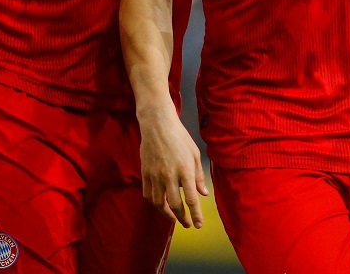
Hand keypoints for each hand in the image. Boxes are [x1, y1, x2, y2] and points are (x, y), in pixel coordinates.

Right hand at [138, 111, 208, 228]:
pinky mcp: (145, 172)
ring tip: (174, 217)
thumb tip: (204, 193)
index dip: (195, 215)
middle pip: (175, 205)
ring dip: (167, 213)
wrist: (157, 124)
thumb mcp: (194, 154)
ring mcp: (155, 174)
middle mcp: (169, 175)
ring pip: (159, 203)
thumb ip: (199, 175)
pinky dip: (154, 203)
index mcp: (185, 170)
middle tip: (187, 224)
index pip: (191, 199)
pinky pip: (148, 194)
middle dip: (182, 218)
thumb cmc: (179, 137)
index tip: (198, 225)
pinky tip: (160, 204)